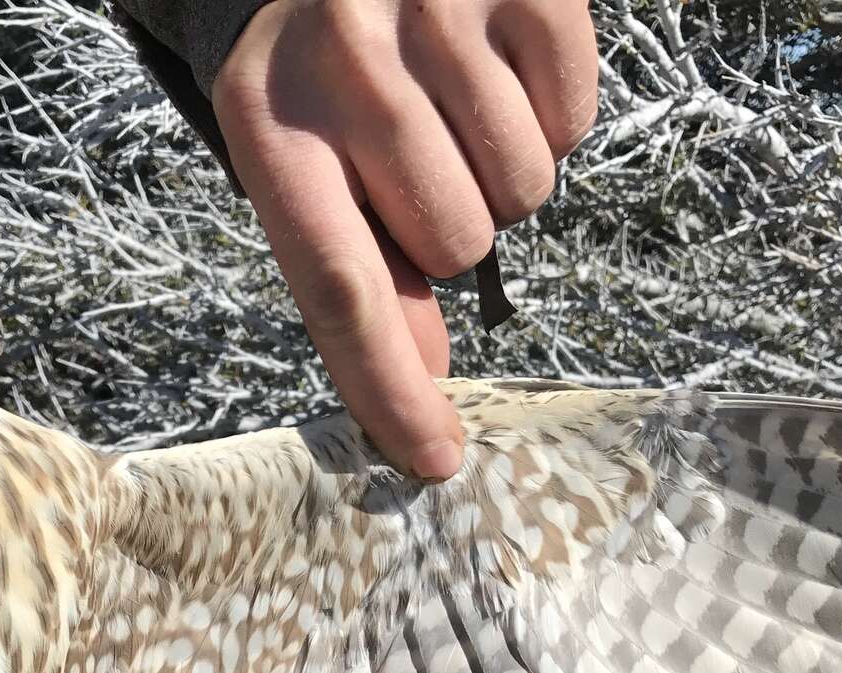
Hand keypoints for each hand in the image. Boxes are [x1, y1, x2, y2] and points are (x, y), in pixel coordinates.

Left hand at [213, 0, 597, 480]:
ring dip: (503, 173)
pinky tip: (497, 65)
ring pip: (522, 191)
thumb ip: (357, 265)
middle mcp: (346, 59)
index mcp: (269, 120)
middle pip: (455, 246)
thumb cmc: (319, 63)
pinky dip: (550, 112)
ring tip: (457, 107)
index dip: (388, 386)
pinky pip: (572, 117)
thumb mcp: (301, 152)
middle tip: (422, 159)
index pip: (337, 288)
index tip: (434, 460)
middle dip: (454, 228)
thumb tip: (425, 370)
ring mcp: (436, 5)